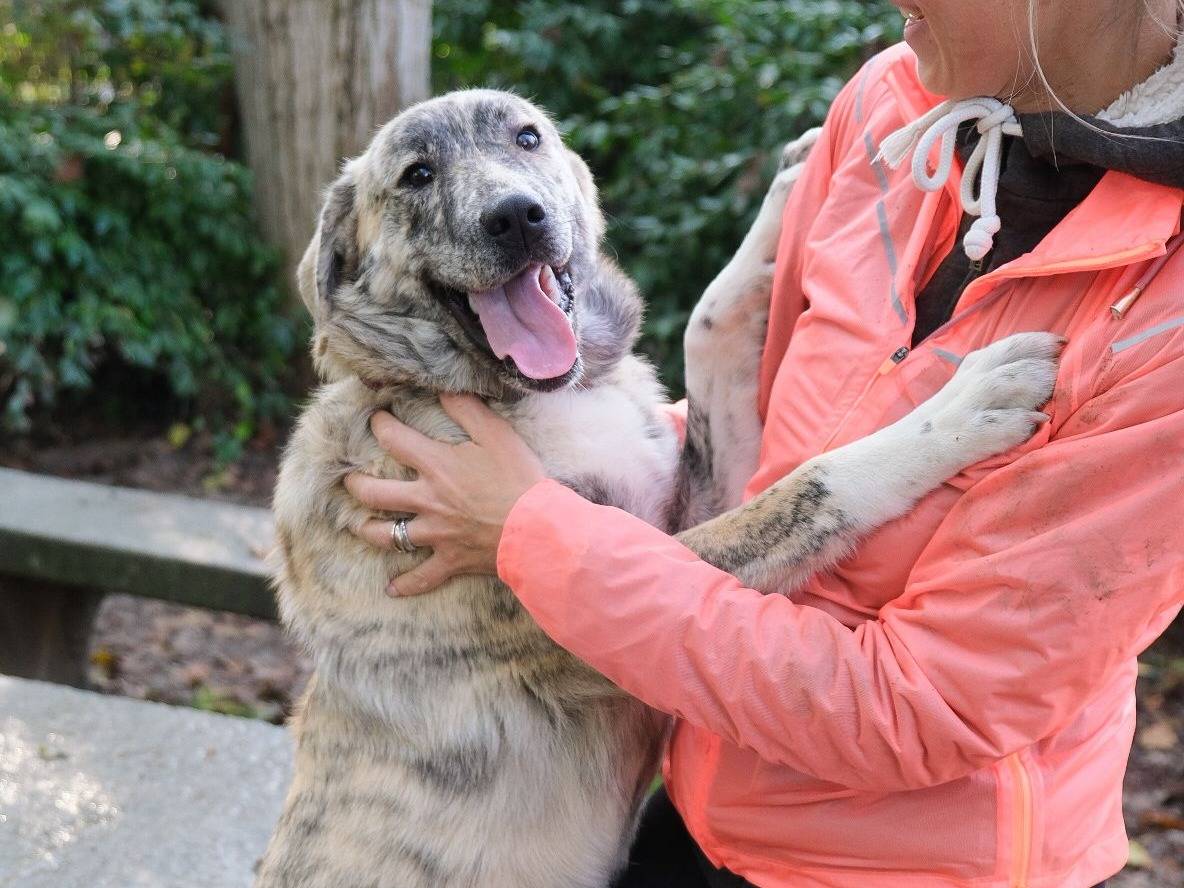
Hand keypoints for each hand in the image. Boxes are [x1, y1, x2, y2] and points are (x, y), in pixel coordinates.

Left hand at [345, 393, 545, 596]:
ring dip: (368, 531)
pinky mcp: (449, 560)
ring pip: (387, 536)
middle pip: (374, 493)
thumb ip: (466, 409)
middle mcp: (426, 500)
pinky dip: (406, 585)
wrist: (537, 529)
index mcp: (436, 465)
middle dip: (356, 484)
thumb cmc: (520, 478)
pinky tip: (391, 588)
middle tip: (349, 479)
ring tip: (359, 526)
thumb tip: (442, 390)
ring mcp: (435, 534)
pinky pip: (421, 577)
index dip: (379, 425)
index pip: (393, 439)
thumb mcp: (496, 434)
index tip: (376, 419)